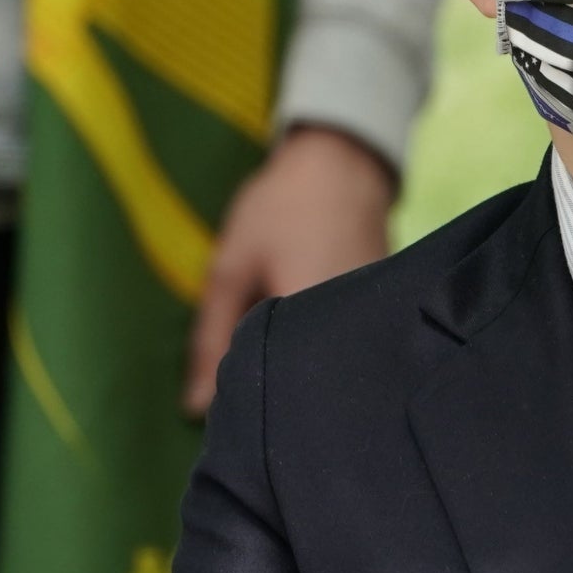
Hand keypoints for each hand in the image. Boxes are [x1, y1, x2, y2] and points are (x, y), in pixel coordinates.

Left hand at [183, 126, 396, 414]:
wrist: (345, 163)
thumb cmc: (282, 208)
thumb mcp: (231, 269)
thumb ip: (211, 338)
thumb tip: (195, 409)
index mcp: (310, 329)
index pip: (275, 394)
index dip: (247, 404)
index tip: (229, 405)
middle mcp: (350, 338)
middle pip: (305, 388)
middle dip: (273, 389)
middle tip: (248, 374)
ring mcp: (370, 329)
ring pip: (325, 370)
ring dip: (297, 367)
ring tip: (276, 348)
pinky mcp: (378, 319)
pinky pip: (343, 350)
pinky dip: (320, 348)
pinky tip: (306, 330)